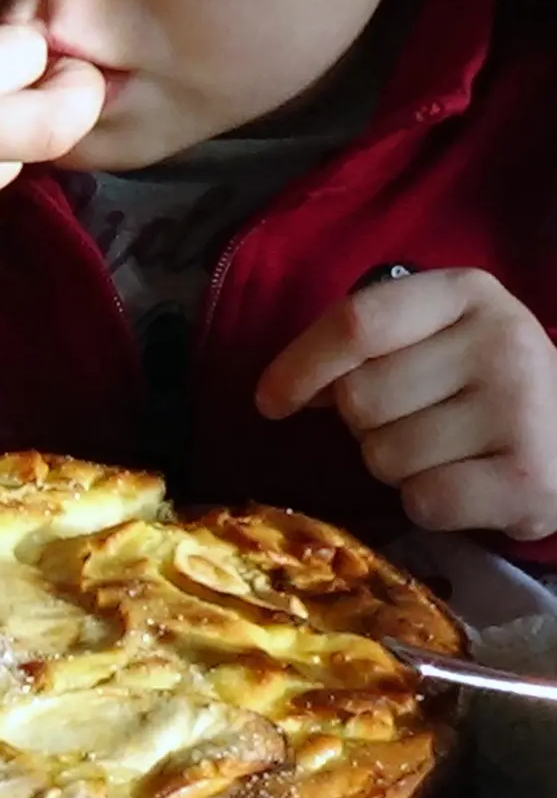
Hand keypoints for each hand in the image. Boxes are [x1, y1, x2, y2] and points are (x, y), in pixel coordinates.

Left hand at [256, 269, 556, 540]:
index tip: (269, 401)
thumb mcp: (430, 338)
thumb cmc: (482, 384)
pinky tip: (467, 482)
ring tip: (447, 449)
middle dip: (364, 423)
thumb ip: (361, 347)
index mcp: (466, 293)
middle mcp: (501, 343)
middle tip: (415, 419)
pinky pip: (421, 502)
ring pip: (383, 457)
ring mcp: (522, 411)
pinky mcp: (528, 480)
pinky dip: (428, 504)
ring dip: (396, 465)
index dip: (300, 366)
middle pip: (359, 399)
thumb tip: (283, 390)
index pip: (357, 324)